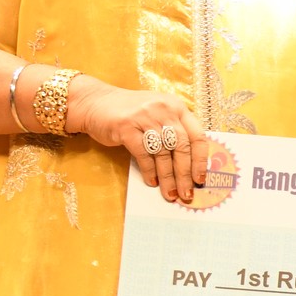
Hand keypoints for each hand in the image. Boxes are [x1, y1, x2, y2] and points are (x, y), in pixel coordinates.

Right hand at [69, 82, 205, 203]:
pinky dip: (149, 171)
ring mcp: (144, 117)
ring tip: (170, 193)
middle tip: (186, 193)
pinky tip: (152, 182)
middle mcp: (163, 109)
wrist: (95, 103)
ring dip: (168, 177)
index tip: (200, 179)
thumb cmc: (131, 113)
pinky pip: (143, 154)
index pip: (197, 136)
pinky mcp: (125, 127)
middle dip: (185, 174)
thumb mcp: (158, 114)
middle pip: (182, 147)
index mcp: (176, 106)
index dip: (201, 160)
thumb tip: (190, 166)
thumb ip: (174, 131)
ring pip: (163, 153)